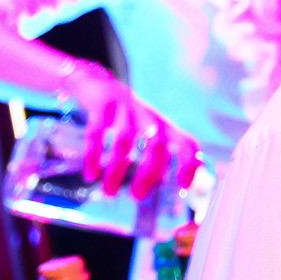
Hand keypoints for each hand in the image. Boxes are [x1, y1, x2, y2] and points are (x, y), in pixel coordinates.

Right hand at [61, 65, 201, 200]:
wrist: (94, 83)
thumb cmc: (123, 117)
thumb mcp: (143, 130)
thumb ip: (150, 155)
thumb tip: (152, 191)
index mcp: (162, 125)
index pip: (186, 141)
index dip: (189, 162)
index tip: (184, 185)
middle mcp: (148, 116)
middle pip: (157, 144)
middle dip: (149, 172)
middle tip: (137, 196)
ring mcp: (126, 108)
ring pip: (125, 140)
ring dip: (116, 169)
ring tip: (108, 192)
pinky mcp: (103, 104)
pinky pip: (98, 132)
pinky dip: (94, 155)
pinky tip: (90, 174)